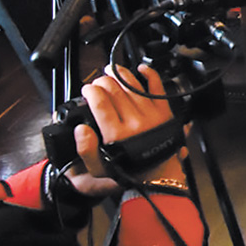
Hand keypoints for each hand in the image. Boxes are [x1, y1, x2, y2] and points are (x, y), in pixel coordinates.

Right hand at [75, 64, 184, 185]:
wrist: (157, 176)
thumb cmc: (128, 170)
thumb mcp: (98, 168)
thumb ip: (86, 149)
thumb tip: (80, 128)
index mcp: (117, 135)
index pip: (100, 103)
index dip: (91, 91)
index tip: (87, 89)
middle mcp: (135, 123)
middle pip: (115, 91)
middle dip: (102, 82)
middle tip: (97, 82)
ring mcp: (152, 116)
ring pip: (133, 86)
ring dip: (121, 74)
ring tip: (112, 71)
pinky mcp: (165, 113)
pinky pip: (157, 88)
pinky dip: (149, 75)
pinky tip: (140, 69)